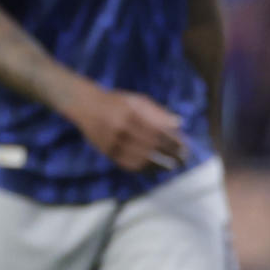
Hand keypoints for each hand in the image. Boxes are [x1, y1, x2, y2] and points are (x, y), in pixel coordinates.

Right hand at [65, 83, 188, 173]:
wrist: (84, 104)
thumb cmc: (117, 102)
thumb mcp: (137, 100)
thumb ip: (158, 111)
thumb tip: (179, 123)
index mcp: (130, 112)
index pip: (158, 130)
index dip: (173, 141)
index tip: (185, 146)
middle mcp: (120, 127)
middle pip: (150, 145)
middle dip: (169, 154)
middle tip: (182, 159)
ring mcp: (111, 140)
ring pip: (139, 157)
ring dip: (159, 165)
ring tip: (172, 167)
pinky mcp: (106, 151)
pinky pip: (127, 164)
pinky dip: (143, 168)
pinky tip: (154, 169)